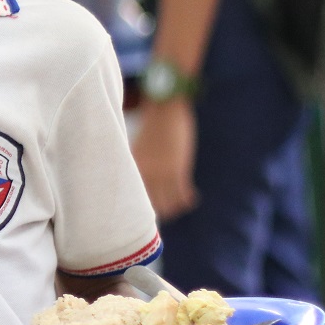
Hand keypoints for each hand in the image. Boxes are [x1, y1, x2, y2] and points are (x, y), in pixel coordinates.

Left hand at [132, 97, 196, 220]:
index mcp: (133, 168)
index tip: (149, 214)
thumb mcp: (139, 149)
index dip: (143, 209)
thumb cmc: (151, 129)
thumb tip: (143, 183)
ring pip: (169, 203)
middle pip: (152, 205)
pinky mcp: (178, 168)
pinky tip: (191, 197)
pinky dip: (187, 199)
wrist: (164, 109)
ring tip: (180, 206)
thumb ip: (140, 167)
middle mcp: (145, 174)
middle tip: (168, 211)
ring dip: (176, 208)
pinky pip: (182, 193)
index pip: (135, 198)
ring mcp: (162, 173)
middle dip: (161, 211)